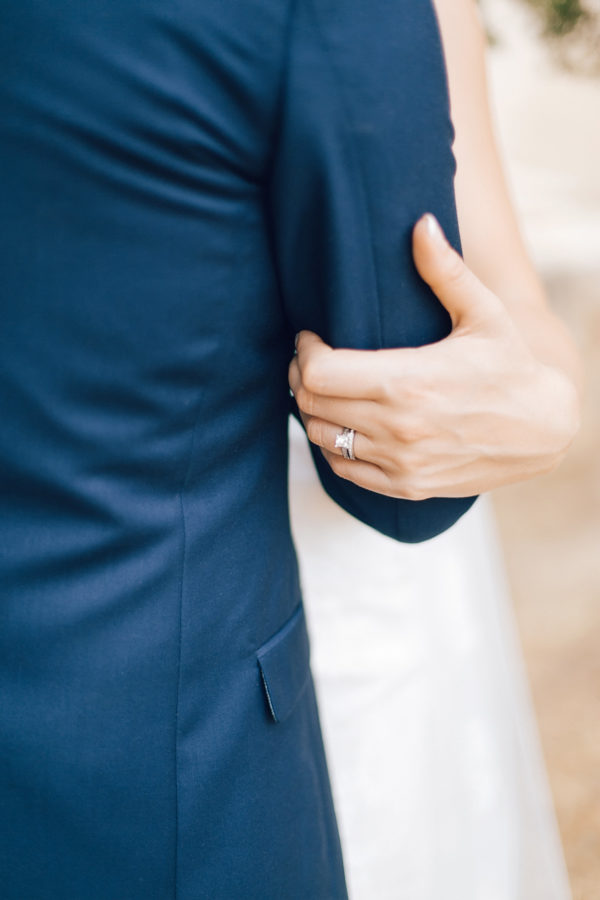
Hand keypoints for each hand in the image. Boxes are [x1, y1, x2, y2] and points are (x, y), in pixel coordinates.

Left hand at [288, 214, 579, 499]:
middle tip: (311, 359)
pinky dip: (333, 446)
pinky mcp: (406, 486)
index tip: (312, 337)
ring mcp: (401, 462)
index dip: (305, 350)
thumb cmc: (511, 366)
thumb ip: (445, 271)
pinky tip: (344, 424)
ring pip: (321, 437)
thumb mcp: (485, 314)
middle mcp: (398, 428)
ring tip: (326, 389)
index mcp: (408, 382)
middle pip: (312, 403)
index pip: (320, 372)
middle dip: (301, 375)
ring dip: (314, 411)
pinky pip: (344, 469)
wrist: (544, 430)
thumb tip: (420, 222)